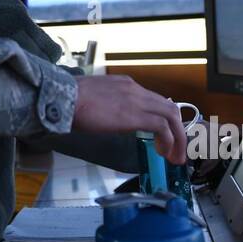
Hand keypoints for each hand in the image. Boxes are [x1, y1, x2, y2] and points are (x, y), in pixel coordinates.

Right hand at [71, 74, 187, 164]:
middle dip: (178, 130)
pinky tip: (163, 153)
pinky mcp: (135, 115)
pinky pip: (162, 127)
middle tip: (176, 150)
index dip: (164, 120)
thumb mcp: (97, 97)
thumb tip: (113, 117)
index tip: (164, 136)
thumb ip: (111, 105)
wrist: (64, 98)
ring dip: (178, 138)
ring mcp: (137, 100)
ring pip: (172, 116)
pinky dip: (168, 141)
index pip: (155, 100)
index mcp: (126, 85)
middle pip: (170, 107)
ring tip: (174, 156)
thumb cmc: (71, 101)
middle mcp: (136, 89)